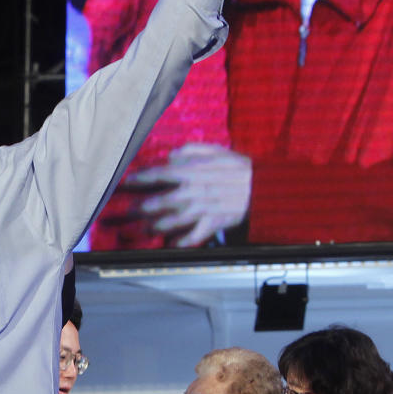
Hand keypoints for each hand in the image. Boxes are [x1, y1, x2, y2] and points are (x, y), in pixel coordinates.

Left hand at [123, 143, 251, 246]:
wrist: (264, 186)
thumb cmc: (239, 167)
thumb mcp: (216, 151)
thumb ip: (191, 150)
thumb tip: (171, 155)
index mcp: (192, 171)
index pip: (159, 174)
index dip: (141, 178)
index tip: (128, 181)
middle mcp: (193, 191)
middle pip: (161, 201)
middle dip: (142, 207)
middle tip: (129, 211)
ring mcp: (203, 208)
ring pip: (173, 220)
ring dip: (156, 226)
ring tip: (144, 228)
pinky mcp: (214, 222)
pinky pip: (194, 235)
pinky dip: (182, 241)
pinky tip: (172, 244)